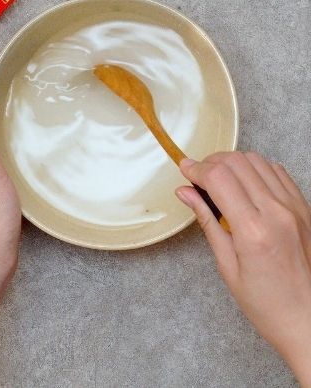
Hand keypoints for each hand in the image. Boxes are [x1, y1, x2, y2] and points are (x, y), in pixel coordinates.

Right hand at [178, 152, 310, 383]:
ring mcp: (295, 208)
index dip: (196, 169)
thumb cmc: (267, 303)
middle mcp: (277, 212)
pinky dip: (256, 170)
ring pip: (258, 161)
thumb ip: (207, 221)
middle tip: (196, 176)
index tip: (184, 170)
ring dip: (233, 164)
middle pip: (237, 162)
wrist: (308, 319)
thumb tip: (186, 193)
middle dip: (211, 163)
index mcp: (253, 230)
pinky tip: (244, 186)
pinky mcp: (304, 208)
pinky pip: (278, 172)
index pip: (219, 178)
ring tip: (218, 181)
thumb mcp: (226, 265)